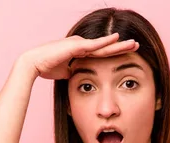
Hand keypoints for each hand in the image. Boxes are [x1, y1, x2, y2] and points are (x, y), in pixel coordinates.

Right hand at [19, 33, 139, 79]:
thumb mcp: (64, 72)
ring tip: (133, 43)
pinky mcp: (75, 45)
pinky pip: (94, 44)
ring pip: (103, 45)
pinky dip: (106, 42)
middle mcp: (81, 45)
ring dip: (119, 44)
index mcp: (79, 51)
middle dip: (121, 47)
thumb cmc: (45, 68)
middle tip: (136, 45)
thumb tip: (76, 77)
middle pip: (105, 47)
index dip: (114, 53)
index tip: (127, 54)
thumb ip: (72, 72)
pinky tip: (117, 38)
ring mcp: (79, 43)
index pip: (100, 53)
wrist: (34, 64)